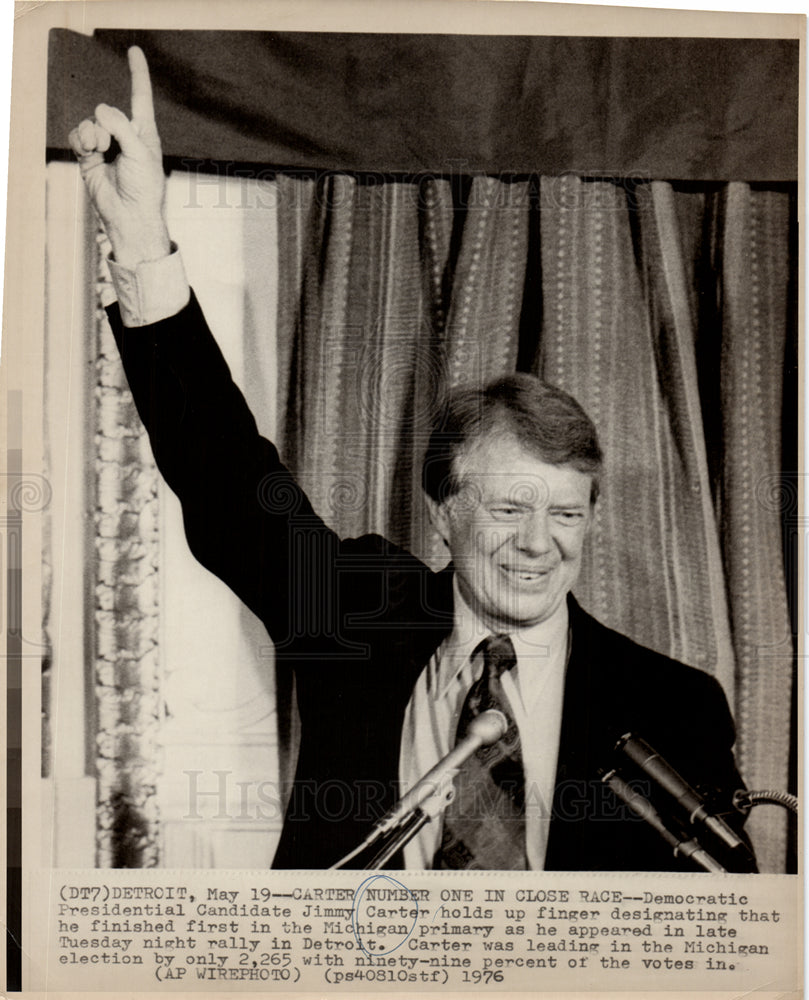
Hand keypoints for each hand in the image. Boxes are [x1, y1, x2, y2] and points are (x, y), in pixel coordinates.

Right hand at [68, 46, 169, 269]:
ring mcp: (106, 145)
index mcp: (145, 132)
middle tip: (114, 149)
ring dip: (92, 135)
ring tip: (101, 152)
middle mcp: (125, 135)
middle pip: (107, 111)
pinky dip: (80, 142)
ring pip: (89, 122)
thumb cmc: (144, 188)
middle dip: (107, 126)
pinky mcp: (89, 156)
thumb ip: (121, 126)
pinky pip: (77, 135)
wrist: (129, 216)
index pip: (141, 96)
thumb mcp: (140, 152)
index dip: (138, 74)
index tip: (135, 51)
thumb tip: (100, 111)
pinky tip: (88, 153)